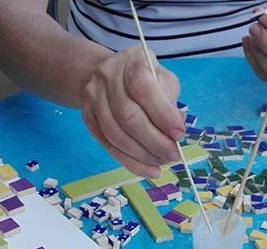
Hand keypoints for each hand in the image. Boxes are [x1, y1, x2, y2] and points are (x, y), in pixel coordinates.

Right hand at [81, 46, 185, 178]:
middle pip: (128, 116)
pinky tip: (148, 169)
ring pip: (116, 135)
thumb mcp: (163, 79)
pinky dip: (130, 162)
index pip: (144, 88)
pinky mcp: (87, 117)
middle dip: (154, 141)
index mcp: (132, 61)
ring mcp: (93, 97)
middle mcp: (107, 76)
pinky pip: (108, 145)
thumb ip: (170, 102)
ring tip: (161, 162)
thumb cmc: (144, 78)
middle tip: (173, 154)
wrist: (108, 74)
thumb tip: (176, 130)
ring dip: (142, 155)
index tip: (179, 134)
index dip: (162, 114)